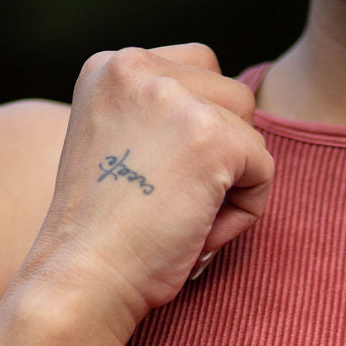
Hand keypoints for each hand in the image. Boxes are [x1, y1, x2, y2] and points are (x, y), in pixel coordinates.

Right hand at [17, 43, 274, 343]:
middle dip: (221, 154)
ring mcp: (175, 98)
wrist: (82, 278)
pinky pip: (263, 169)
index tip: (162, 180)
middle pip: (232, 95)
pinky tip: (199, 233)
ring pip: (250, 132)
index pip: (197, 69)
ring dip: (232, 184)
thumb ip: (156, 122)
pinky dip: (244, 212)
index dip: (199, 131)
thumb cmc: (100, 237)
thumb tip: (227, 126)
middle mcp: (136, 66)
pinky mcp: (212, 137)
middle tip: (175, 205)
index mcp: (109, 68)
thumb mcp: (116, 152)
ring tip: (185, 219)